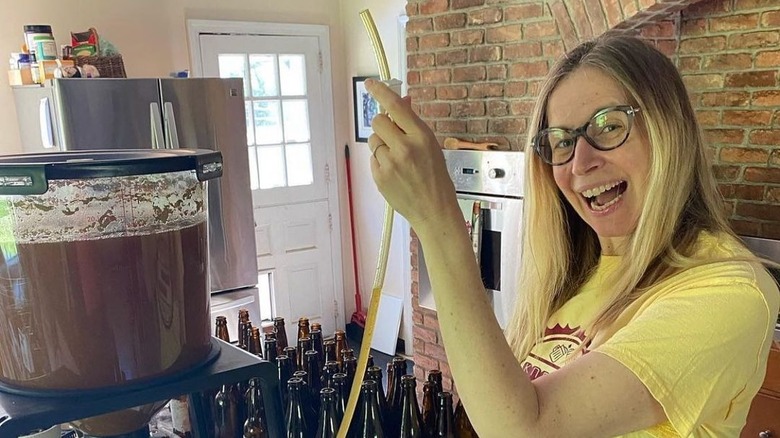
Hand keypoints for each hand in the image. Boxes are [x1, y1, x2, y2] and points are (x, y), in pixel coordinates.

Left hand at [365, 79, 460, 230]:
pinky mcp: (380, 177)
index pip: (396, 107)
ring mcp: (390, 164)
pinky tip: (395, 173)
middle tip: (393, 135)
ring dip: (382, 146)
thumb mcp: (431, 145)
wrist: (434, 210)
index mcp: (421, 137)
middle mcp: (404, 148)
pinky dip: (381, 162)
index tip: (370, 84)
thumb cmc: (436, 178)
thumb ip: (413, 124)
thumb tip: (402, 101)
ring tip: (398, 160)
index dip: (381, 92)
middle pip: (378, 122)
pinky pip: (373, 159)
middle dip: (383, 125)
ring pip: (374, 142)